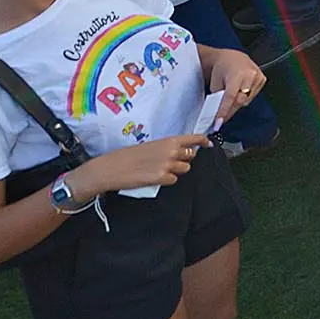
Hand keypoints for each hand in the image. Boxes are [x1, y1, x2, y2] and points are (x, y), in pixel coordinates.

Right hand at [76, 134, 212, 197]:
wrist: (111, 168)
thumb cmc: (126, 156)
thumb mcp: (149, 146)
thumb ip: (166, 147)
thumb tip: (178, 151)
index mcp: (168, 141)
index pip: (193, 138)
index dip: (203, 141)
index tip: (208, 144)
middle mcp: (171, 151)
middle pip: (191, 156)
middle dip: (184, 159)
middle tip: (172, 161)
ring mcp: (167, 165)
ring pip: (184, 169)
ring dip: (176, 170)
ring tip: (161, 170)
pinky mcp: (161, 178)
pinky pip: (173, 180)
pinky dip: (167, 180)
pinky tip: (155, 177)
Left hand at [199, 49, 266, 124]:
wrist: (233, 58)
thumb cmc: (222, 68)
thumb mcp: (215, 82)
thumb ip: (218, 97)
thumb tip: (218, 112)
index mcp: (237, 73)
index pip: (230, 96)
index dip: (224, 110)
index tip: (219, 122)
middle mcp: (250, 74)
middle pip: (240, 100)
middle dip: (230, 112)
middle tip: (221, 120)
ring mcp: (258, 77)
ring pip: (246, 100)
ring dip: (236, 105)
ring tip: (229, 103)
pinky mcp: (263, 80)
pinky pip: (252, 96)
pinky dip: (244, 99)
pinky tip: (239, 94)